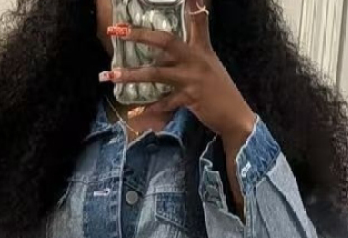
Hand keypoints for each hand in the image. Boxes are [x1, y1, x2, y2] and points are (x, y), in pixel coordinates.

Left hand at [102, 2, 255, 150]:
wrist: (235, 116)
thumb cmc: (220, 91)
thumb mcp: (209, 64)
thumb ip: (192, 51)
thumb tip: (171, 48)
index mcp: (201, 48)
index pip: (197, 19)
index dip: (192, 4)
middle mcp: (195, 59)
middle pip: (165, 41)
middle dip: (139, 34)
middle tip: (117, 30)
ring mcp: (191, 79)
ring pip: (157, 73)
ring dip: (132, 74)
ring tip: (112, 75)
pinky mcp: (190, 99)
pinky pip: (165, 103)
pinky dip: (151, 108)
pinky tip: (136, 112)